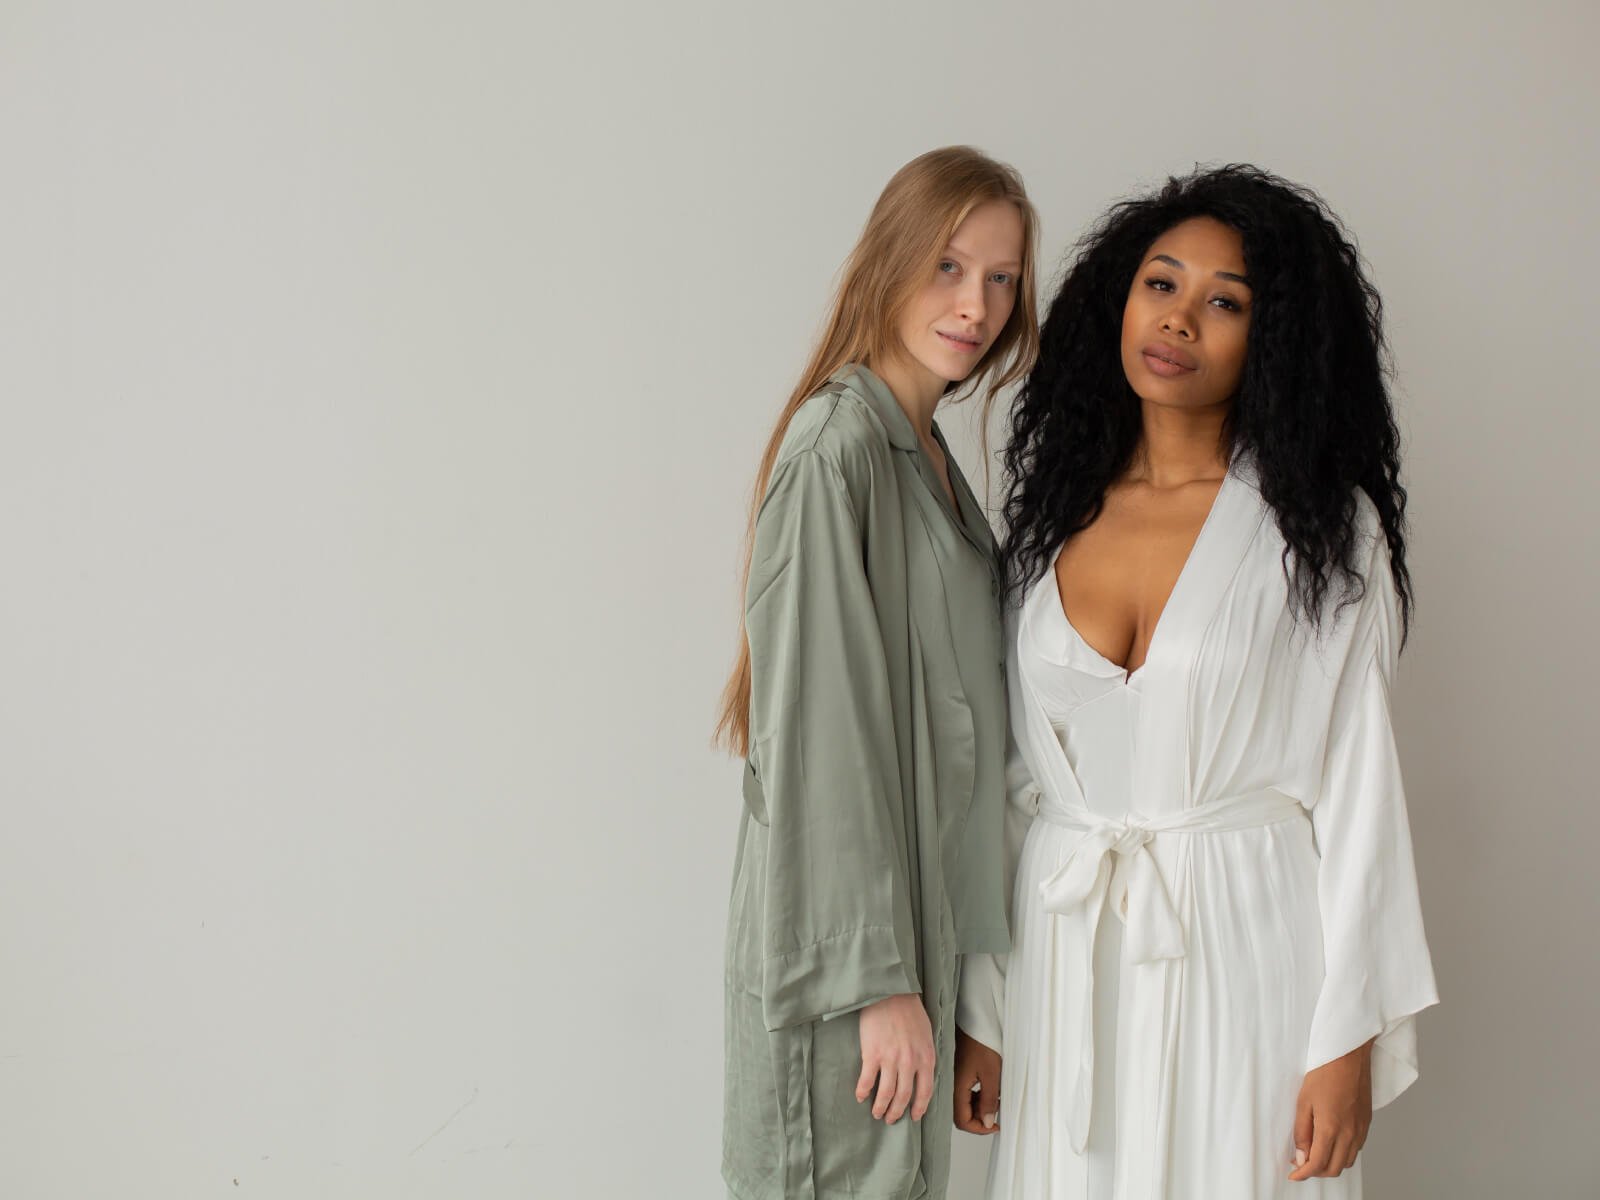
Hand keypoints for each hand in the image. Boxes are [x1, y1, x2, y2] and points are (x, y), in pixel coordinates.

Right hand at [855, 993, 934, 1123]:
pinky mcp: (872, 1054)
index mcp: (926, 1058)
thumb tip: (922, 1073)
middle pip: (903, 1097)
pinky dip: (863, 1091)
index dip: (918, 1108)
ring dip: (880, 1107)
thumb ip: (925, 1055)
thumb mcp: (926, 1034)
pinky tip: (860, 1097)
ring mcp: (890, 1060)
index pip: (925, 1092)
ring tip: (876, 1113)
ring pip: (886, 1094)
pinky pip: (867, 1080)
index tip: (913, 1116)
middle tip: (890, 1119)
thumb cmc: (909, 1010)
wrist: (890, 993)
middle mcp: (910, 1063)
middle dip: (896, 1112)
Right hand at [952, 1027, 1001, 1133]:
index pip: (962, 1121)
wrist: (975, 1019)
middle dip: (981, 1117)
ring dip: (980, 1106)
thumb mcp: (991, 1073)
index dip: (979, 1128)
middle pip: (962, 1113)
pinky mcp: (957, 1071)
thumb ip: (989, 1101)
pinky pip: (964, 1092)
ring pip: (964, 1103)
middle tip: (997, 1109)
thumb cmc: (982, 1041)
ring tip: (995, 1096)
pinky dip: (977, 1095)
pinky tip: (988, 1087)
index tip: (995, 1125)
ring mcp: (953, 1078)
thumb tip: (987, 1122)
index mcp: (956, 1087)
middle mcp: (951, 1085)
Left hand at [1289, 1038, 1373, 1180]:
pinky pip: (1356, 1149)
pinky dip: (1342, 1154)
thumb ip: (1302, 1132)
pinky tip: (1331, 1143)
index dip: (1303, 1174)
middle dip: (1316, 1172)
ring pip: (1347, 1161)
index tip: (1293, 1175)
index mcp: (1331, 1128)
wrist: (1349, 1056)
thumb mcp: (1303, 1101)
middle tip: (1300, 1163)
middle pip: (1334, 1168)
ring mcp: (1361, 1129)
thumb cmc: (1325, 1073)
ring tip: (1314, 1153)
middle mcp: (1350, 1134)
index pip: (1318, 1164)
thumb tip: (1301, 1156)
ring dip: (1330, 1164)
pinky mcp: (1367, 1123)